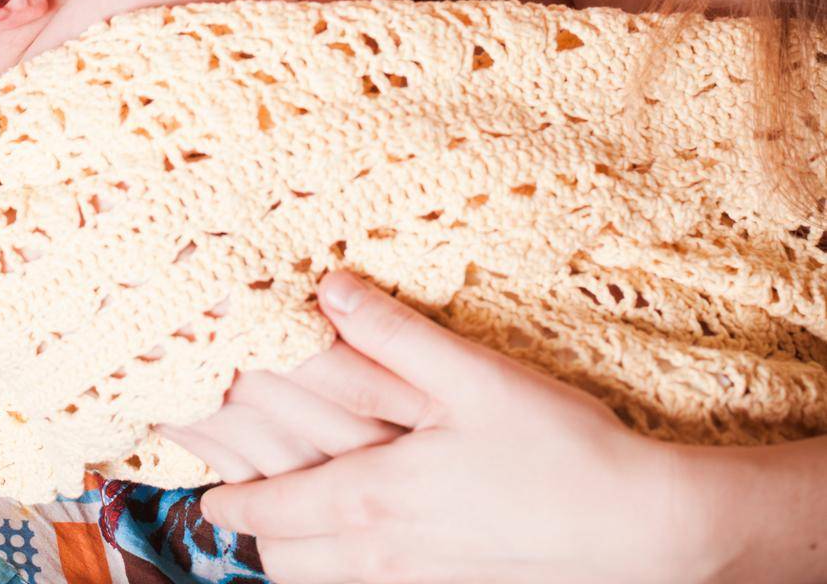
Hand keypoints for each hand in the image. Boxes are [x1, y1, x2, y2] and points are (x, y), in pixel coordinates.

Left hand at [191, 272, 698, 583]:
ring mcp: (425, 580)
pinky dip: (348, 567)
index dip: (231, 501)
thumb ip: (392, 334)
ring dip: (299, 553)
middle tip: (237, 497)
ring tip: (291, 519)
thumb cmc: (555, 448)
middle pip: (288, 563)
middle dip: (258, 534)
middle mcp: (388, 554)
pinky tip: (369, 530)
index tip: (204, 489)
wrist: (638, 529)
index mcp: (375, 498)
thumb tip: (325, 288)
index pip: (275, 512)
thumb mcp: (471, 376)